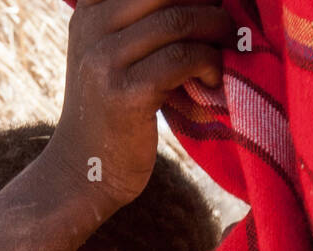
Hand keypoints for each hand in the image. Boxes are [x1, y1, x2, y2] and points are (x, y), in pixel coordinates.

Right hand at [43, 0, 234, 213]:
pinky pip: (184, 57)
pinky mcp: (126, 94)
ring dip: (218, 30)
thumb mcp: (112, 52)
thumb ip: (141, 19)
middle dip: (209, 0)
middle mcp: (92, 26)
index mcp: (90, 8)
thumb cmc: (112, 110)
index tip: (210, 3)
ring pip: (179, 19)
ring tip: (227, 48)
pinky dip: (210, 64)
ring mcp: (104, 60)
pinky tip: (213, 80)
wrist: (85, 171)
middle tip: (227, 23)